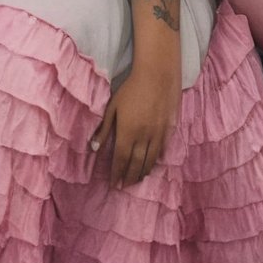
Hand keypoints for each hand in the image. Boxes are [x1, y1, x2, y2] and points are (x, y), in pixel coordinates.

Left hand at [91, 67, 179, 188]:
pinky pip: (163, 149)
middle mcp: (144, 137)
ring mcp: (158, 134)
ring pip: (151, 159)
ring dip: (143, 172)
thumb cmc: (131, 88)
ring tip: (138, 180)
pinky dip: (157, 160)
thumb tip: (93, 147)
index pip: (121, 159)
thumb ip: (104, 129)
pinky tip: (154, 165)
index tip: (114, 184)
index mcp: (128, 132)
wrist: (157, 75)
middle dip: (130, 177)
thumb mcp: (112, 106)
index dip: (116, 173)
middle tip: (125, 186)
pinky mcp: (169, 129)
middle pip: (136, 163)